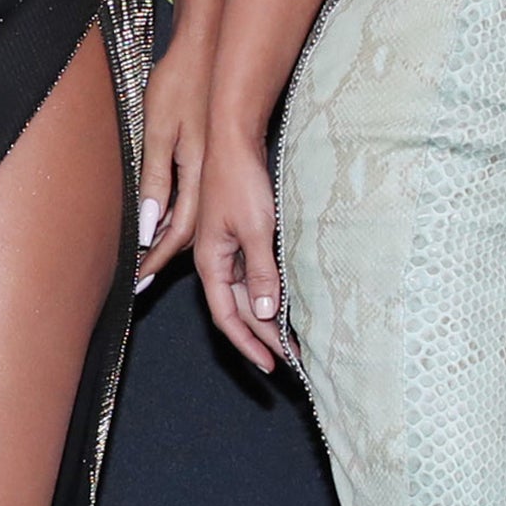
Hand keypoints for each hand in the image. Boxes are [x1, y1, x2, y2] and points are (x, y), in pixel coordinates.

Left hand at [136, 36, 210, 289]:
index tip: (140, 278)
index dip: (157, 256)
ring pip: (195, 218)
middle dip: (164, 256)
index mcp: (197, 172)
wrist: (207, 48)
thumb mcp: (159, 130)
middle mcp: (209, 177)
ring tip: (149, 258)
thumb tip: (148, 224)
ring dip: (172, 240)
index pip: (178, 231)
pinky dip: (180, 216)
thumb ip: (155, 178)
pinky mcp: (211, 158)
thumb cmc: (179, 83)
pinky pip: (197, 199)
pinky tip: (166, 219)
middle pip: (190, 232)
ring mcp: (213, 168)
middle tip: (141, 278)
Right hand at [193, 124, 287, 374]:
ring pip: (248, 294)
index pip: (226, 316)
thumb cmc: (239, 180)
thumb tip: (267, 314)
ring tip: (294, 338)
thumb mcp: (255, 229)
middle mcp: (216, 260)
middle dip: (263, 336)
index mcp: (210, 262)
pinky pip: (254, 274)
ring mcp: (228, 248)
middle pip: (239, 309)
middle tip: (294, 358)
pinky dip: (270, 292)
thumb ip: (261, 273)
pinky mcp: (241, 235)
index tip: (271, 365)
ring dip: (268, 317)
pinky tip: (288, 301)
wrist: (233, 139)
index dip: (247, 343)